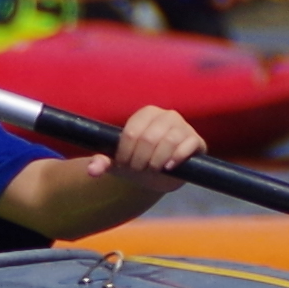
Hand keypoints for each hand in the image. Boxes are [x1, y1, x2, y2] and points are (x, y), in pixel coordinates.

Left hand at [71, 104, 206, 198]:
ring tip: (152, 169)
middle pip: (149, 138)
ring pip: (169, 141)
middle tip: (138, 170)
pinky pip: (188, 145)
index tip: (124, 164)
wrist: (159, 174)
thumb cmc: (136, 161)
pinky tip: (168, 167)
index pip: (132, 133)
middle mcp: (167, 115)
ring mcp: (183, 127)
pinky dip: (177, 157)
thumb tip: (92, 170)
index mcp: (146, 113)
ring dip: (156, 161)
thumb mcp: (117, 162)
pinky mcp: (196, 140)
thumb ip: (103, 162)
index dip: (125, 154)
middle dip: (140, 160)